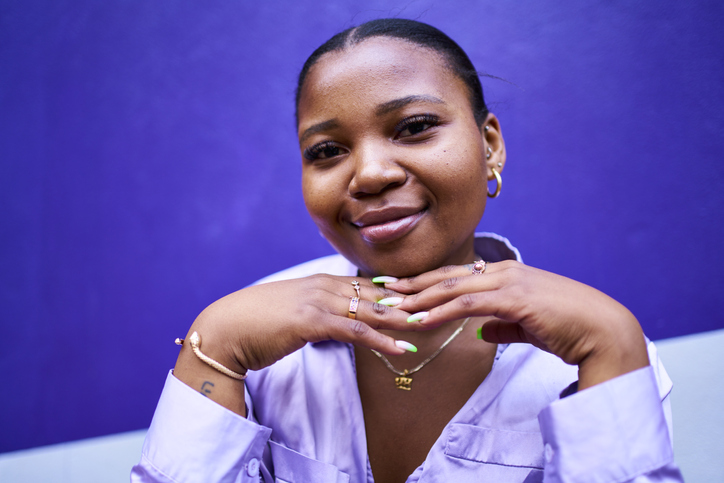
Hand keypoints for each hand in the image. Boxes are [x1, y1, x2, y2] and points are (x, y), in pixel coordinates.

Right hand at [191, 275, 415, 371]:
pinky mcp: (312, 321)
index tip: (423, 297)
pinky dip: (381, 341)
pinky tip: (401, 350)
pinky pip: (355, 331)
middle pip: (377, 294)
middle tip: (438, 307)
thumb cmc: (257, 323)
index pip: (369, 285)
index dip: (398, 293)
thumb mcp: (294, 312)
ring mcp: (318, 300)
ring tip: (430, 327)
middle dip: (408, 302)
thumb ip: (319, 312)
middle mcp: (324, 285)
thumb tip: (337, 322)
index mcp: (321, 281)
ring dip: (403, 320)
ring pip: (371, 310)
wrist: (226, 329)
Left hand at [382, 260, 649, 389]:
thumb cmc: (570, 329)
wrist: (603, 331)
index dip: (426, 282)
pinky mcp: (514, 299)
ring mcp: (508, 282)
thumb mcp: (530, 325)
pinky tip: (420, 320)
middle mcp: (503, 272)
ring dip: (418, 298)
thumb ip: (504, 325)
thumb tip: (482, 330)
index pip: (457, 276)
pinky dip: (440, 312)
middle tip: (380, 289)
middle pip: (447, 277)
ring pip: (452, 288)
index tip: (400, 288)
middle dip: (411, 284)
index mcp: (506, 275)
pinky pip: (467, 305)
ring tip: (390, 306)